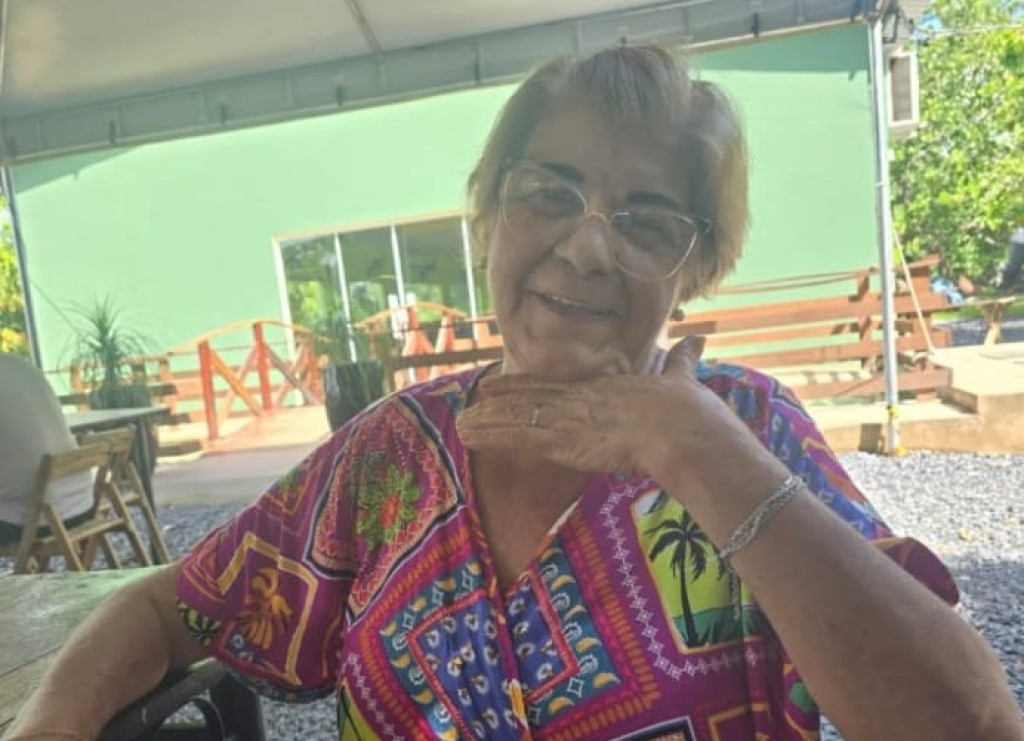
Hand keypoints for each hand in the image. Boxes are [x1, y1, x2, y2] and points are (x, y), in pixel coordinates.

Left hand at [457, 336, 733, 476]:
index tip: (507, 385)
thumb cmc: (689, 411)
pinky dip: (493, 436)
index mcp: (605, 387)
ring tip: (461, 425)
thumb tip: (695, 340)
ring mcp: (570, 419)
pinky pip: (520, 437)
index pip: (557, 385)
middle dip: (502, 402)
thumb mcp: (683, 379)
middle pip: (532, 397)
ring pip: (519, 416)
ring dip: (489, 422)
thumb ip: (681, 362)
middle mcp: (582, 399)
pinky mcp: (563, 440)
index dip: (528, 385)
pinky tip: (470, 436)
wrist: (685, 431)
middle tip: (475, 400)